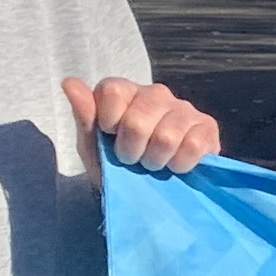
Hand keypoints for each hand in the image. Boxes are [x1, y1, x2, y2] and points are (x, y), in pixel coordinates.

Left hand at [63, 75, 220, 174]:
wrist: (143, 192)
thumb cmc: (114, 164)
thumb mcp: (91, 145)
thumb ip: (83, 116)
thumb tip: (69, 83)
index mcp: (124, 91)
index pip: (113, 91)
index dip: (109, 122)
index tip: (110, 138)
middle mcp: (156, 93)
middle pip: (138, 120)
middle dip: (131, 150)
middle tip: (132, 159)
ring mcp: (184, 108)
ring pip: (167, 136)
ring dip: (155, 160)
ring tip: (153, 164)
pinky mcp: (207, 127)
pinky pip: (194, 145)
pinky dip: (180, 164)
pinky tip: (175, 165)